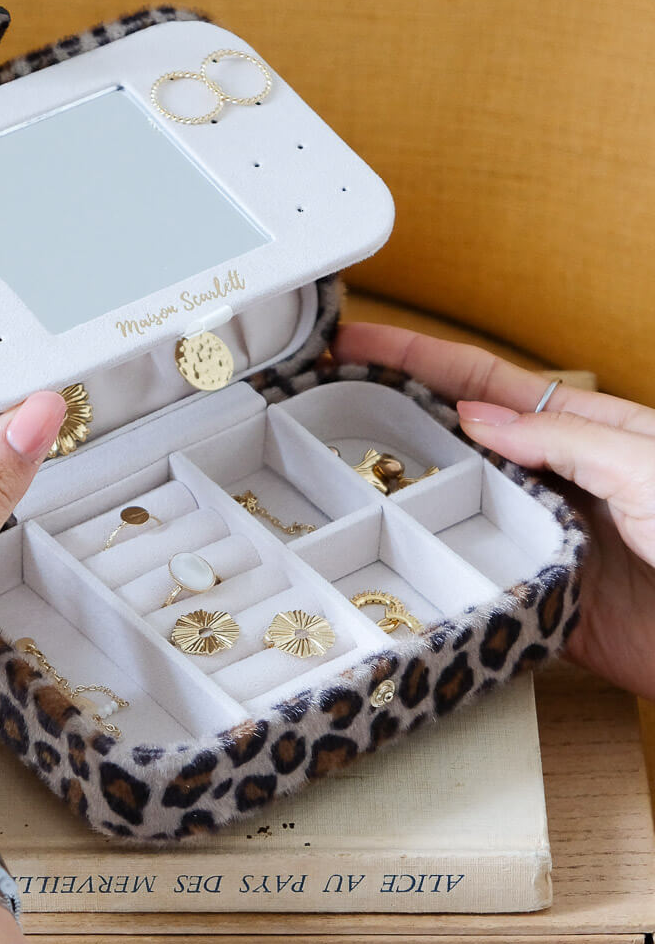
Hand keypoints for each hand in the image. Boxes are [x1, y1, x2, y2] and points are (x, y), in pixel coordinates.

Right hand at [333, 321, 654, 700]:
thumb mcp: (644, 462)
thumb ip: (560, 439)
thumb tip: (474, 420)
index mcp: (579, 431)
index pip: (479, 385)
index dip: (415, 359)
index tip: (356, 342)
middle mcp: (549, 482)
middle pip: (453, 444)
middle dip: (389, 422)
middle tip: (321, 411)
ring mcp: (539, 540)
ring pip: (451, 514)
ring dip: (401, 501)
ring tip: (335, 486)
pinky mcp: (540, 602)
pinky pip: (474, 583)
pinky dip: (435, 576)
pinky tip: (395, 568)